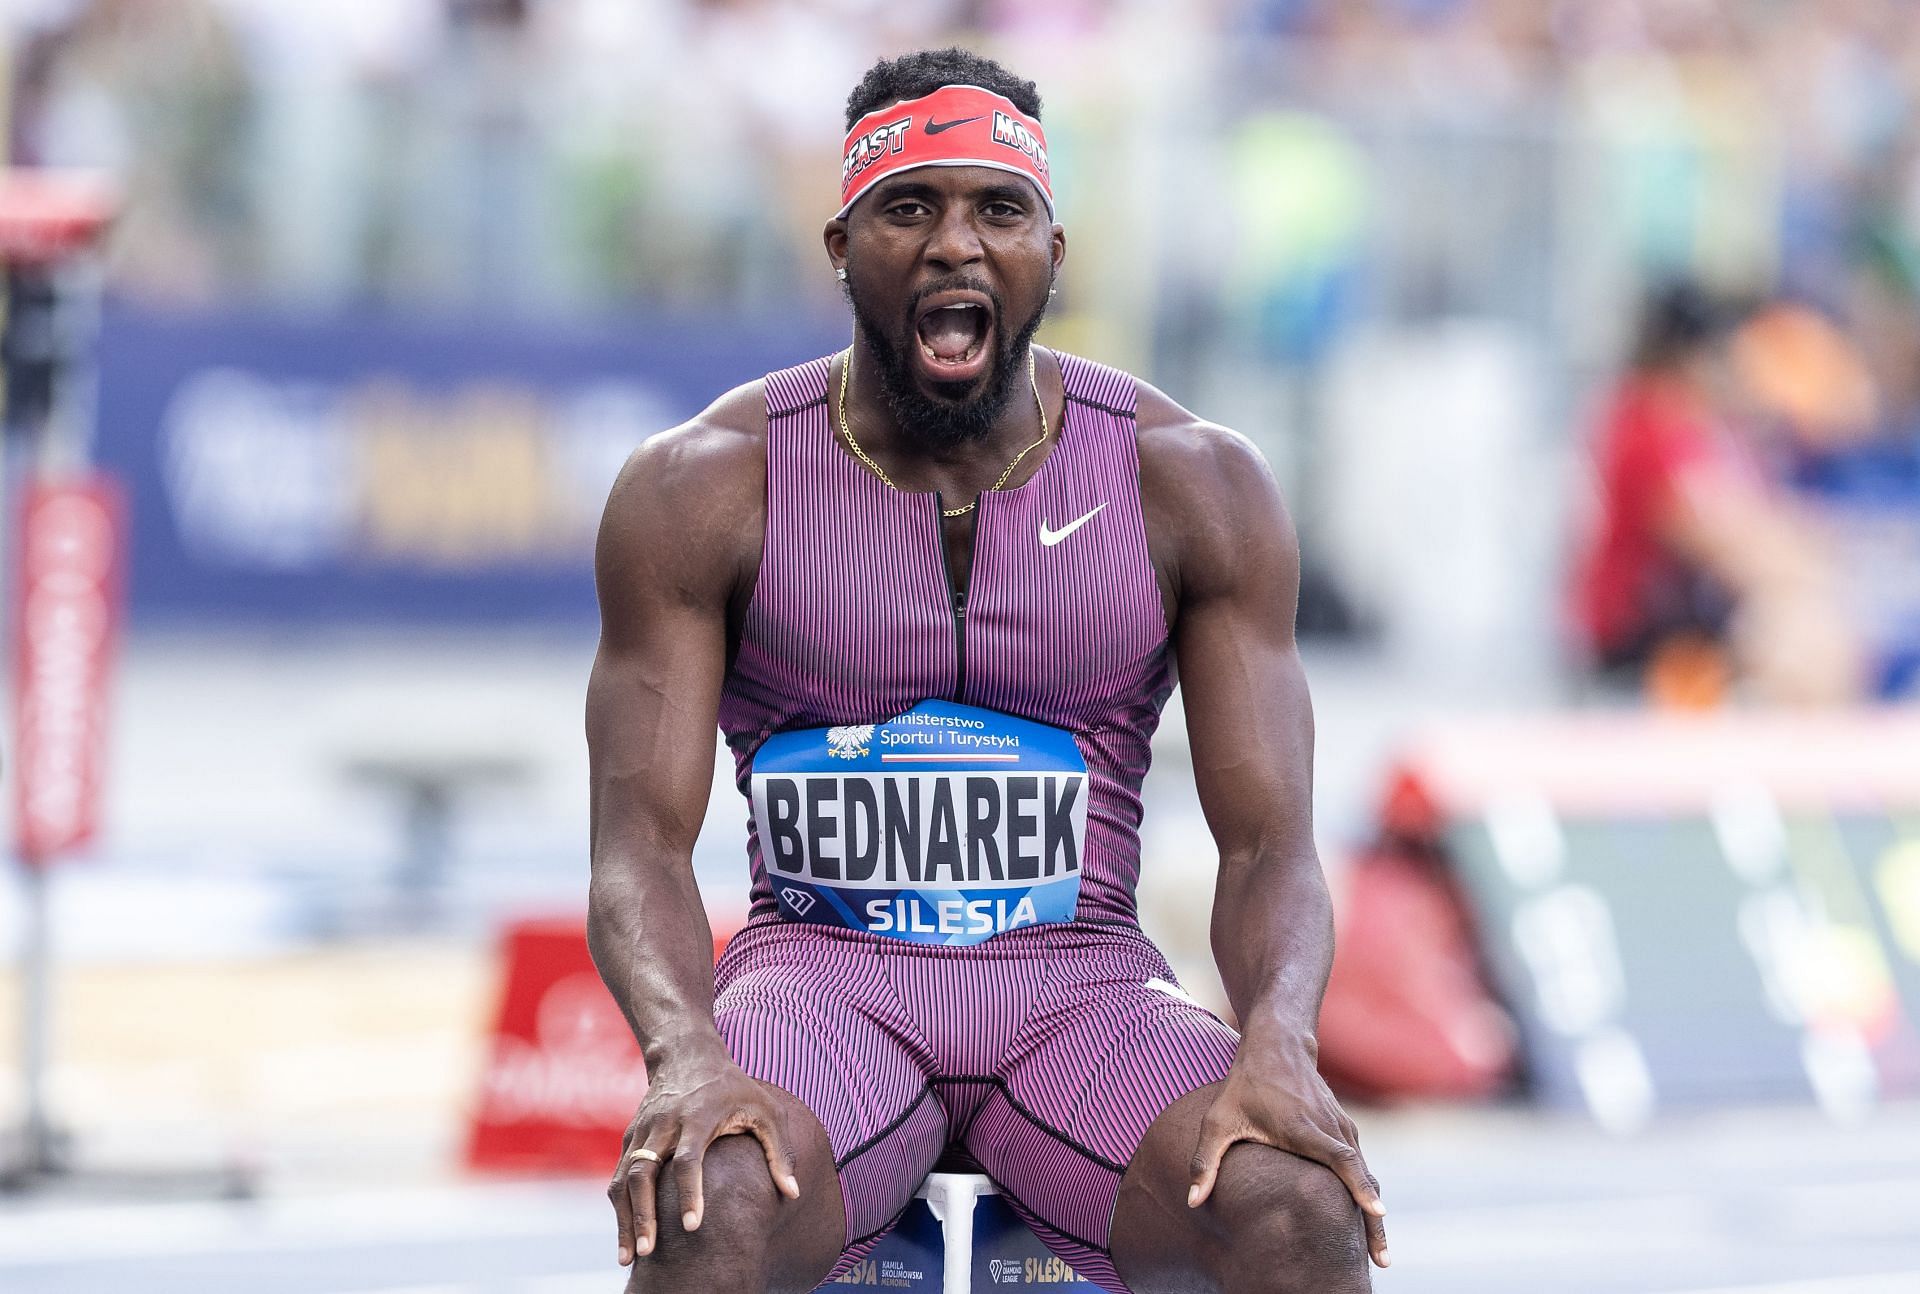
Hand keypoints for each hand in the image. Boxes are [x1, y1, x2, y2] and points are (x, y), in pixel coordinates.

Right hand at [609, 1055, 800, 1265]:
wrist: (687, 1055)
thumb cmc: (733, 1087)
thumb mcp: (765, 1108)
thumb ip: (779, 1151)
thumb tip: (793, 1194)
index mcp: (696, 1117)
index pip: (688, 1159)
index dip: (689, 1193)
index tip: (693, 1226)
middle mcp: (663, 1125)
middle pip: (645, 1172)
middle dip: (644, 1214)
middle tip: (648, 1253)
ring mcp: (642, 1131)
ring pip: (625, 1179)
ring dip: (626, 1219)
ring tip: (631, 1258)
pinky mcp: (631, 1138)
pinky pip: (620, 1177)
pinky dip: (621, 1208)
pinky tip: (627, 1238)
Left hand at [1187, 1041, 1387, 1268]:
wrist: (1278, 1046)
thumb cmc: (1245, 1085)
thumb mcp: (1218, 1119)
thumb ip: (1205, 1160)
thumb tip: (1192, 1201)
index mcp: (1305, 1128)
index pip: (1342, 1160)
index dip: (1360, 1187)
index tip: (1378, 1212)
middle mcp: (1331, 1129)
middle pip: (1363, 1179)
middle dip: (1374, 1221)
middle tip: (1382, 1262)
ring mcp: (1342, 1129)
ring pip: (1366, 1175)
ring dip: (1374, 1213)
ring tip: (1378, 1254)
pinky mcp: (1344, 1130)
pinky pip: (1360, 1167)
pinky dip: (1367, 1194)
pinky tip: (1367, 1221)